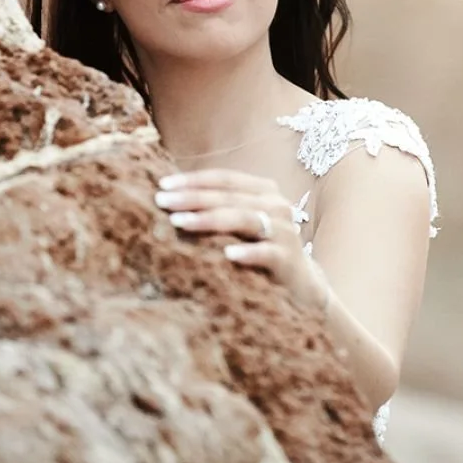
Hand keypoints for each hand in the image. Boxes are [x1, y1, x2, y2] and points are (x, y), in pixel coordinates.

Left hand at [154, 168, 328, 312]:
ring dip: (210, 219)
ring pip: (245, 219)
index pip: (225, 179)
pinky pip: (267, 252)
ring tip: (180, 223)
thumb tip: (170, 199)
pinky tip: (227, 254)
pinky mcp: (289, 259)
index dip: (194, 179)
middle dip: (193, 198)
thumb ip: (218, 209)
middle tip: (162, 201)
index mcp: (263, 192)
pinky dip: (248, 252)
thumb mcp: (241, 225)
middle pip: (230, 196)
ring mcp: (284, 231)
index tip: (163, 185)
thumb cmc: (260, 249)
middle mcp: (276, 205)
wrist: (301, 284)